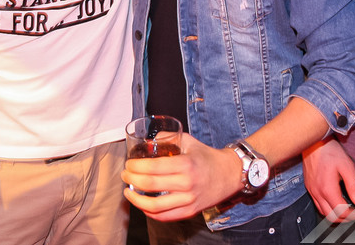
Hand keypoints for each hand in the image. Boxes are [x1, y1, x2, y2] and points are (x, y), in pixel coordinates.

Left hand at [121, 134, 242, 221]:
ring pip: (154, 206)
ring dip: (136, 200)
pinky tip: (143, 204)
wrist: (229, 174)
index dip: (136, 167)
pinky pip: (165, 216)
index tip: (129, 164)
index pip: (153, 167)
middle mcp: (187, 184)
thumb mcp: (188, 141)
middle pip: (150, 185)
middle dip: (132, 180)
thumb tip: (147, 140)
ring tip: (129, 192)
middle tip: (125, 175)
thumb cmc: (207, 157)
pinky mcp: (190, 211)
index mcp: (185, 164)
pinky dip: (150, 212)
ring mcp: (188, 200)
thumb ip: (167, 138)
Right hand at [302, 138, 354, 221]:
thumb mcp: (347, 166)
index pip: (342, 212)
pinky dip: (327, 208)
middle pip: (332, 217)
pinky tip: (335, 201)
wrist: (313, 141)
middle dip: (346, 218)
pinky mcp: (309, 187)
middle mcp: (317, 193)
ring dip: (336, 215)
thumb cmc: (330, 151)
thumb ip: (354, 187)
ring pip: (323, 212)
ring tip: (347, 209)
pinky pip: (317, 204)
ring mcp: (311, 191)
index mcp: (327, 189)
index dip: (354, 215)